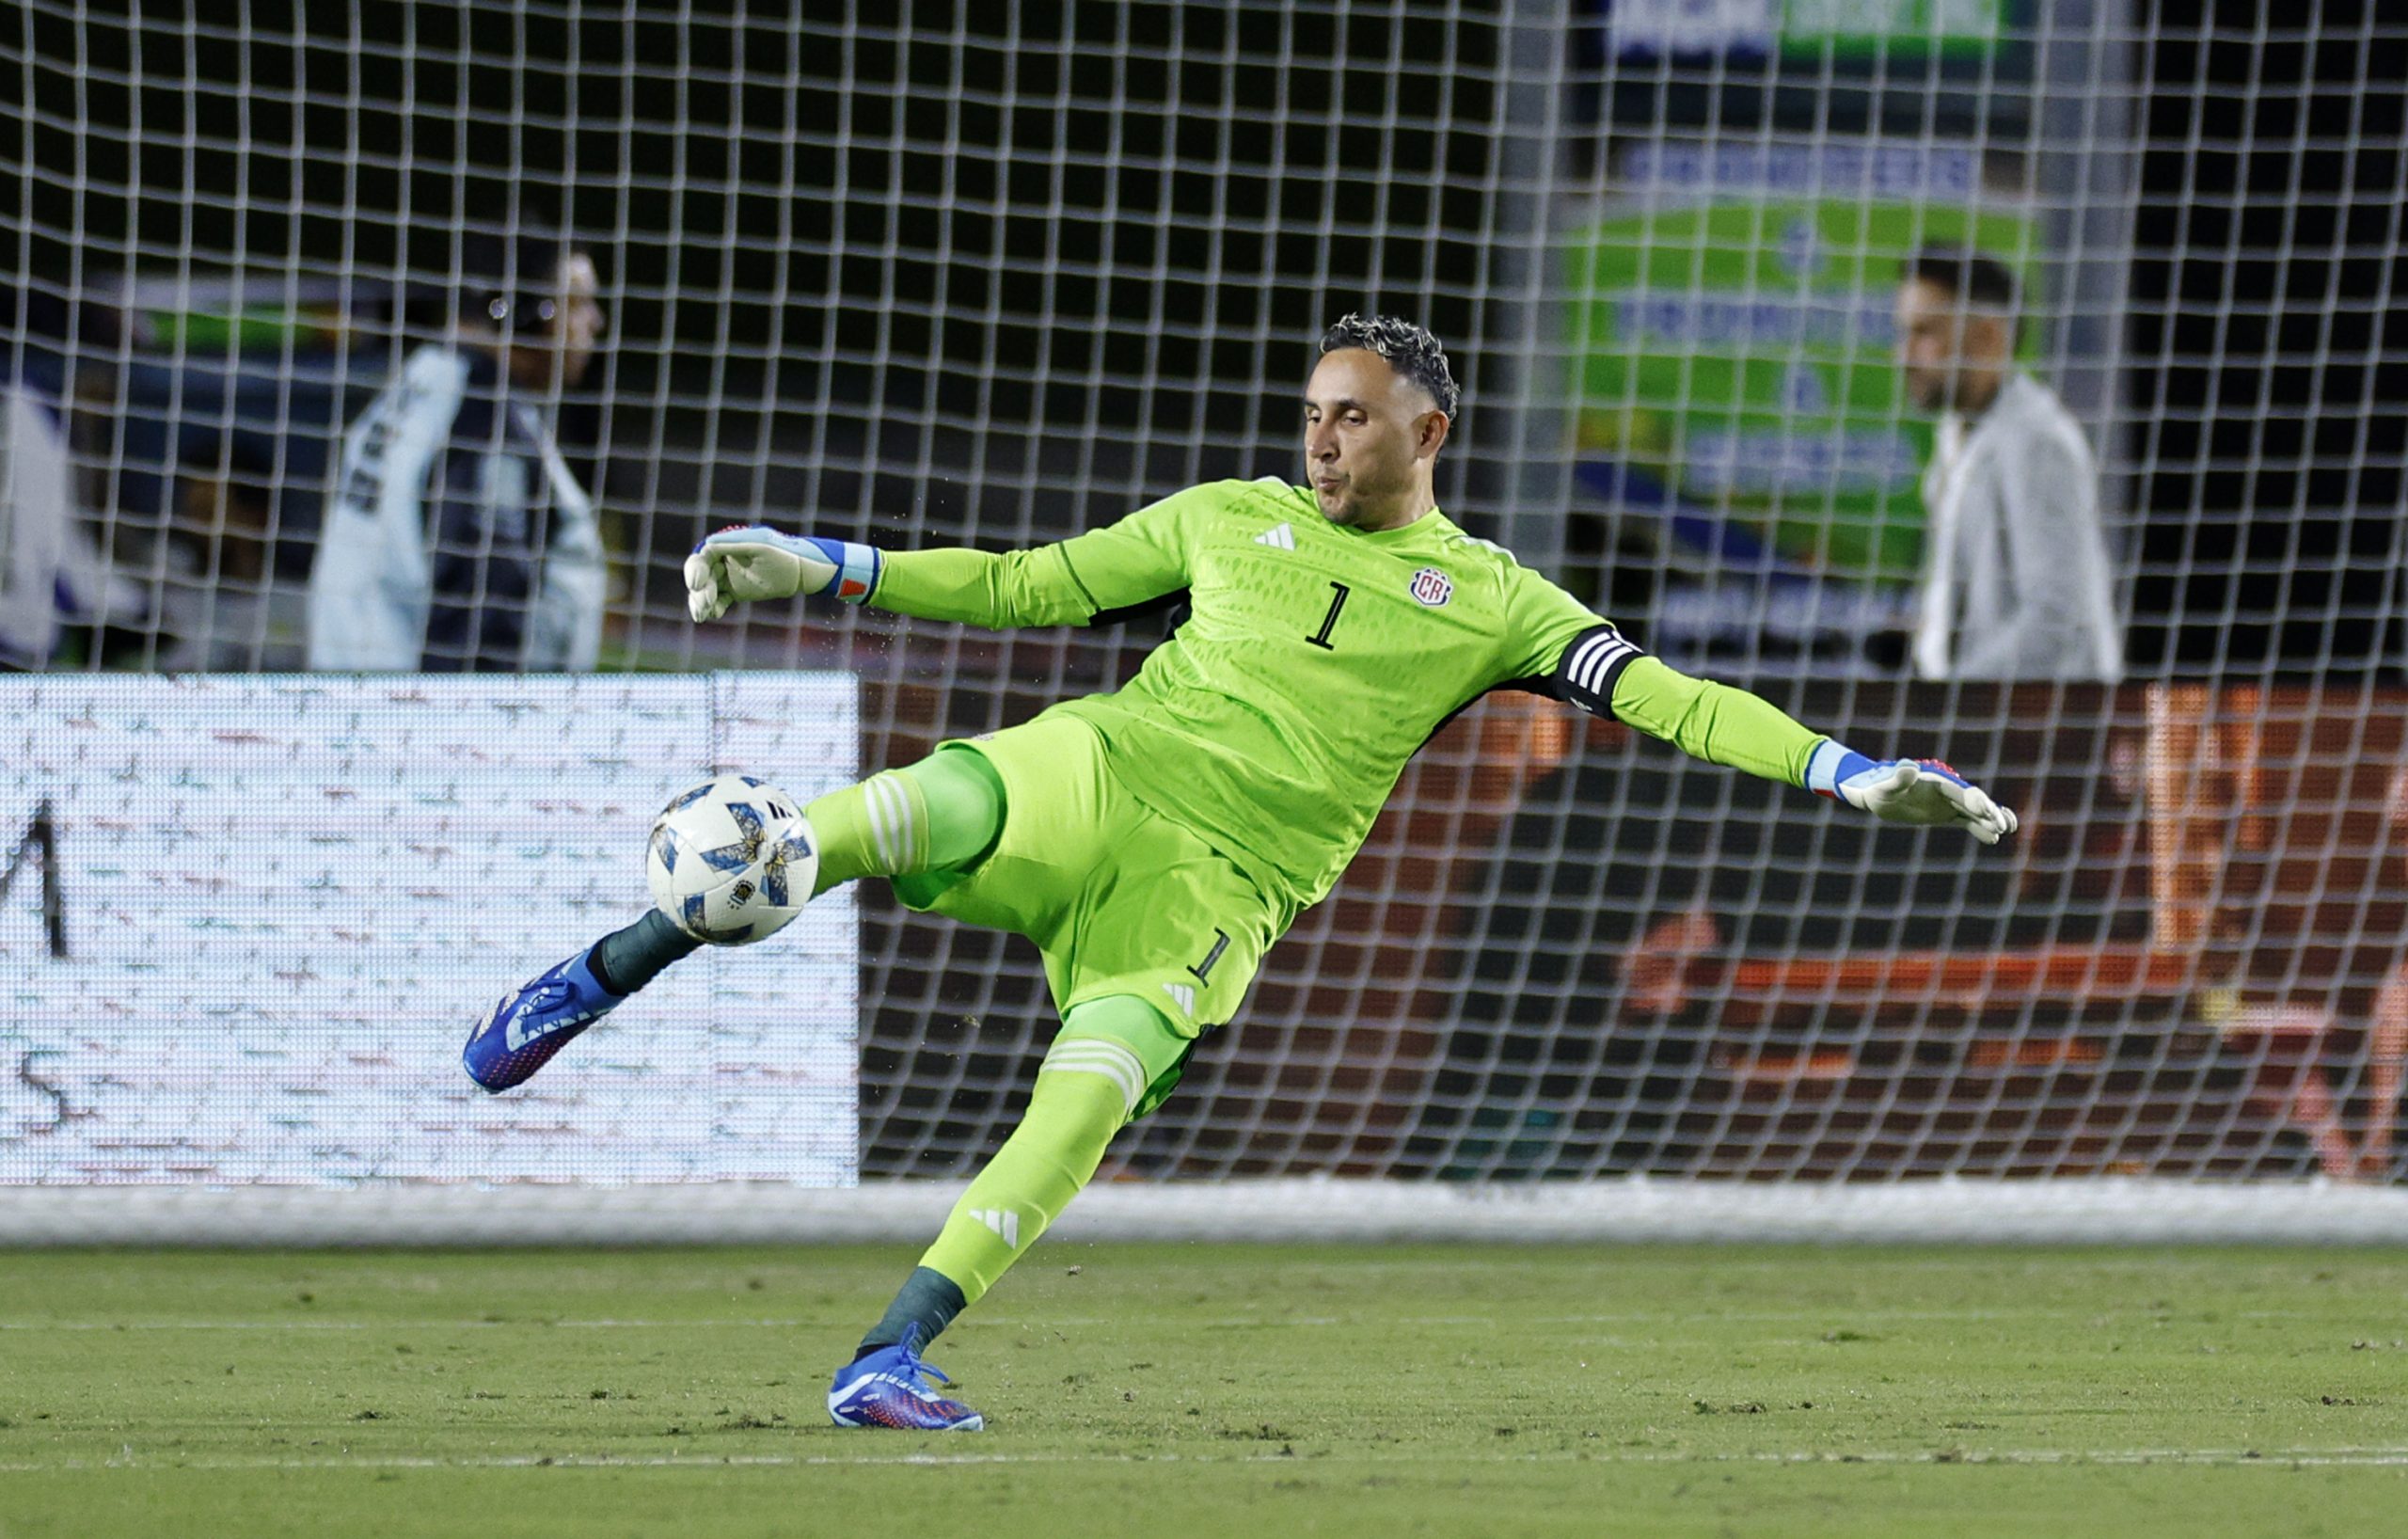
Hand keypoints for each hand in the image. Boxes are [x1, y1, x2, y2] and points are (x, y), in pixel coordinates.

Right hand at [683, 526, 879, 620]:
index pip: (703, 557)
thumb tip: (707, 545)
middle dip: (700, 590)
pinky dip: (714, 608)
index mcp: (727, 545)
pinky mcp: (736, 591)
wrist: (802, 571)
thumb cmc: (783, 554)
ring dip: (701, 602)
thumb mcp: (759, 547)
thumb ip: (734, 546)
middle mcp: (725, 560)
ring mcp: (729, 577)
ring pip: (707, 590)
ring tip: (702, 615)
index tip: (696, 584)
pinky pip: (719, 601)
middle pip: (702, 576)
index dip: (695, 570)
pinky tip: (715, 614)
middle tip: (706, 603)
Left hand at [1809, 743, 2018, 844]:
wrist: (1873, 795)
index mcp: (1936, 782)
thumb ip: (1899, 779)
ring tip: (2008, 829)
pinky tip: (1994, 838)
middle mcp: (1945, 791)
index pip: (1961, 791)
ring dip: (1991, 819)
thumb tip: (1911, 768)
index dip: (1976, 801)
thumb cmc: (1876, 789)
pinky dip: (1980, 828)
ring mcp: (1946, 803)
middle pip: (1972, 801)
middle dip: (1989, 812)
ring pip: (1974, 811)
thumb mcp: (1884, 787)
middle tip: (2003, 826)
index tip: (1988, 813)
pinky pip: (1966, 821)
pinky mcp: (1944, 814)